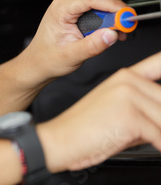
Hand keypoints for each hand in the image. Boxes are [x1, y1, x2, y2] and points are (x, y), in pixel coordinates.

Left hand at [17, 0, 126, 83]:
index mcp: (60, 8)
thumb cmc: (49, 57)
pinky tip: (110, 30)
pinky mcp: (78, 4)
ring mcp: (71, 0)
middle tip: (124, 29)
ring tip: (115, 33)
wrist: (39, 60)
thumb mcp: (72, 56)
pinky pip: (101, 3)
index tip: (126, 17)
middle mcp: (65, 0)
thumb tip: (112, 34)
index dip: (113, 5)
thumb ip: (92, 46)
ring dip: (114, 14)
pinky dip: (110, 15)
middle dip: (117, 10)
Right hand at [37, 51, 160, 172]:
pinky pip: (159, 136)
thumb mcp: (118, 114)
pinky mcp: (131, 115)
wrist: (59, 140)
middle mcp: (128, 81)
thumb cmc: (83, 128)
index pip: (160, 63)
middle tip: (154, 128)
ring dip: (159, 133)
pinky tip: (153, 147)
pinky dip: (158, 146)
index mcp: (125, 76)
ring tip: (147, 138)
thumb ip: (145, 109)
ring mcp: (129, 95)